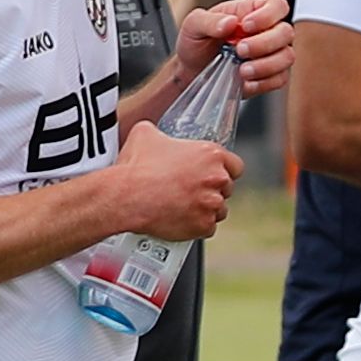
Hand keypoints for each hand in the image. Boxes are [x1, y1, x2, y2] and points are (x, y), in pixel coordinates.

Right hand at [97, 118, 239, 243]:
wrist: (125, 196)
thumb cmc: (136, 167)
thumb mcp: (145, 134)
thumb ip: (160, 132)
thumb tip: (153, 132)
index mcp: (210, 155)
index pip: (235, 165)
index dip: (223, 170)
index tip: (211, 174)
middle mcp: (216, 179)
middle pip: (226, 188)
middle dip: (211, 189)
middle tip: (190, 190)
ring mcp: (211, 203)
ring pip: (219, 209)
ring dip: (206, 208)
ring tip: (184, 205)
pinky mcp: (203, 225)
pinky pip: (208, 228)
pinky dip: (196, 226)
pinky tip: (181, 218)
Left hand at [180, 0, 292, 98]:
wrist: (192, 70)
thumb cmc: (197, 43)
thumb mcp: (193, 25)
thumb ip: (209, 20)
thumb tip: (229, 22)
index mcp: (252, 11)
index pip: (277, 5)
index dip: (267, 15)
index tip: (246, 26)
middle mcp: (267, 30)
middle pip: (286, 32)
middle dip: (264, 43)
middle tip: (240, 50)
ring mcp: (272, 53)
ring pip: (287, 57)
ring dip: (265, 65)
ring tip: (242, 70)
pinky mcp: (272, 75)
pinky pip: (280, 78)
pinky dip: (263, 82)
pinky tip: (245, 81)